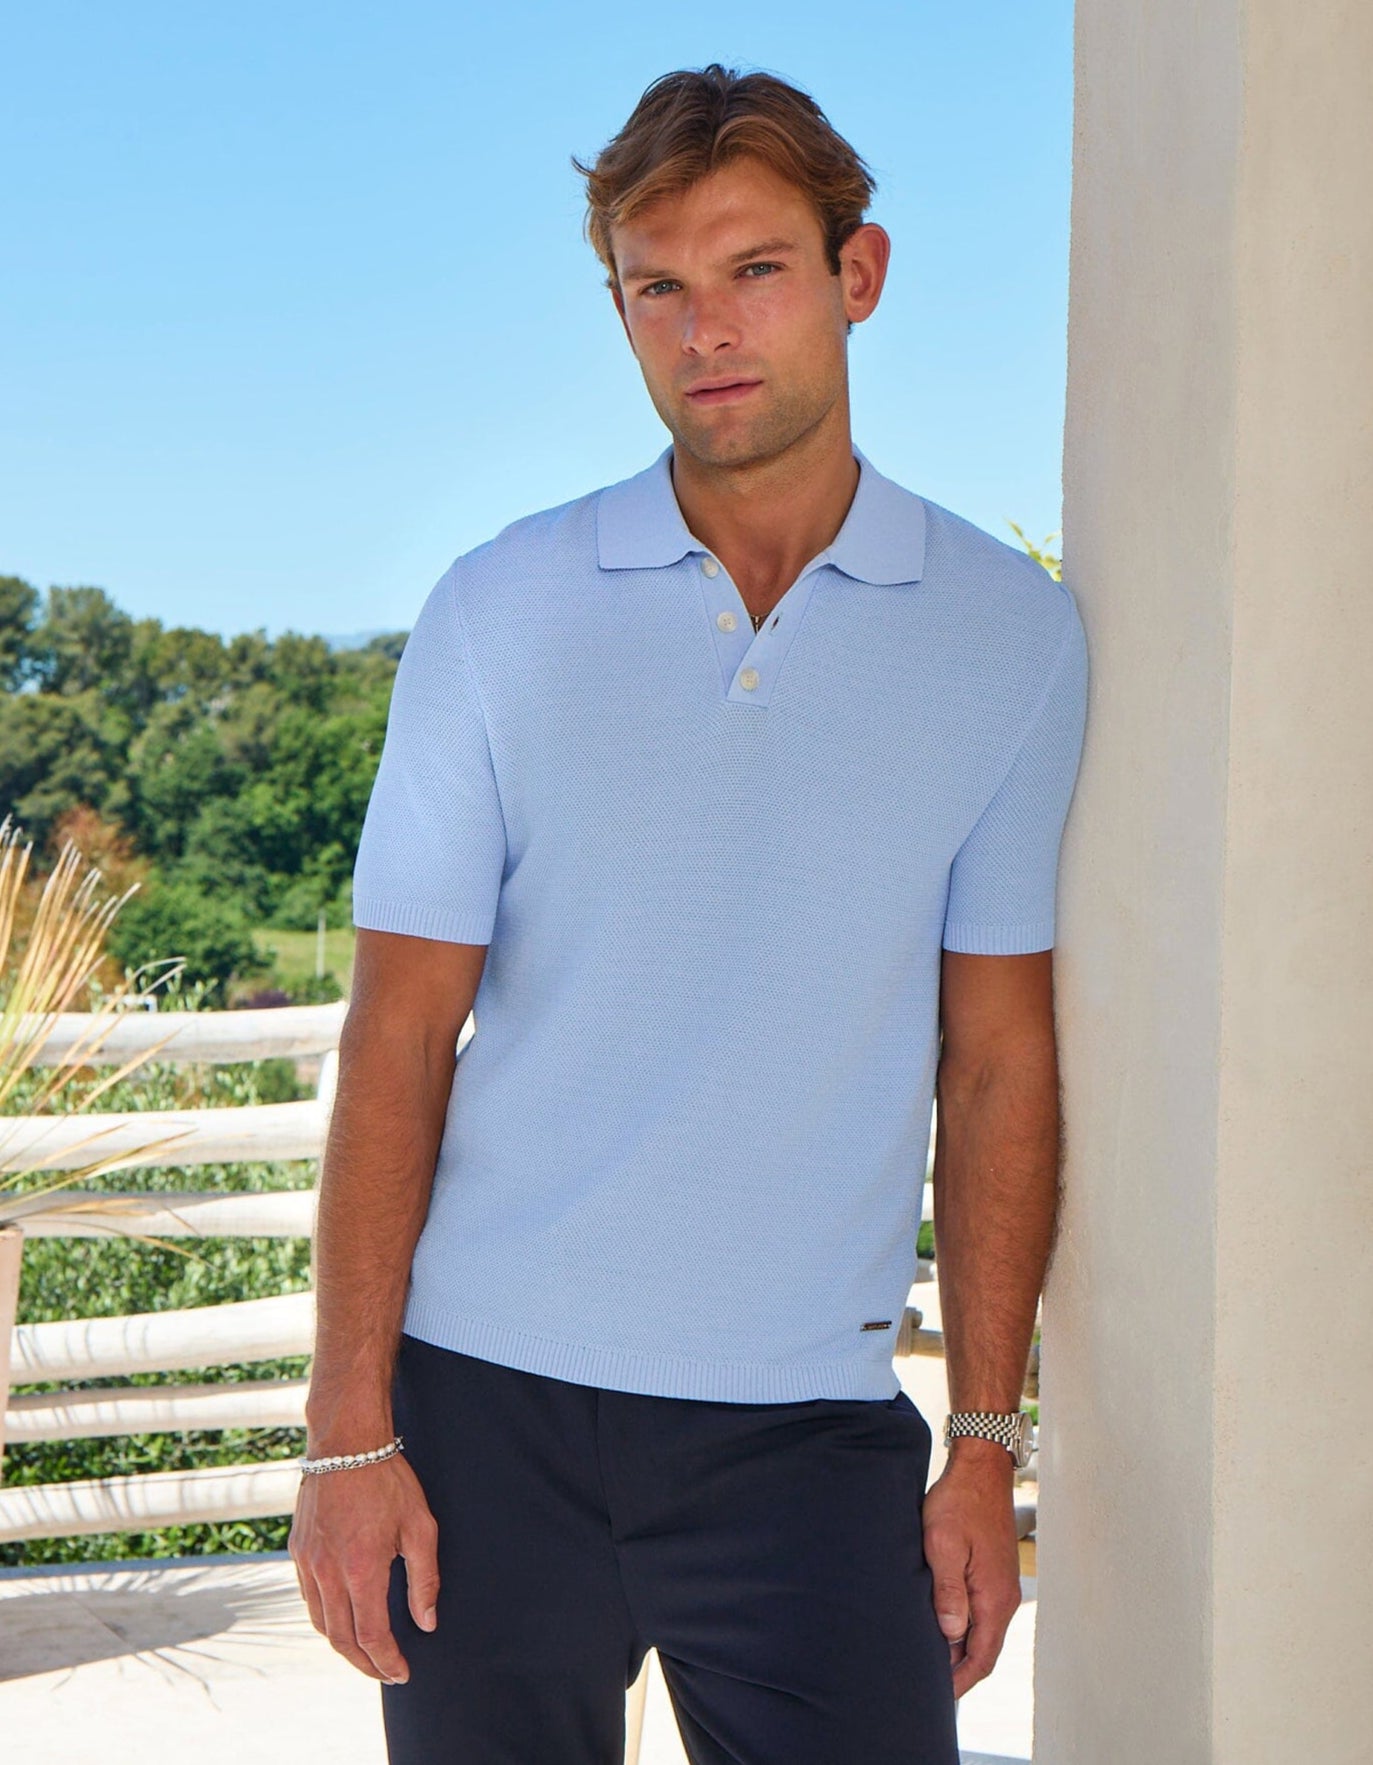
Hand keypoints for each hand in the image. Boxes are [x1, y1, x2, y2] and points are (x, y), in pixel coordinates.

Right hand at [289, 1450, 439, 1682]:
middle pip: (341, 1639)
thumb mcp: (420, 1526)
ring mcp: (308, 1562)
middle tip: (385, 1673)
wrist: (345, 1442)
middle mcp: (328, 1572)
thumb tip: (427, 1621)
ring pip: (320, 1623)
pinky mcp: (297, 1551)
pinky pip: (308, 1598)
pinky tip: (342, 1617)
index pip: (372, 1636)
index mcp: (361, 1569)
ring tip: (365, 1653)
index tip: (402, 1672)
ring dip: (342, 1645)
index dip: (387, 1662)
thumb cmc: (388, 1481)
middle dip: (365, 1664)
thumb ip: (424, 1579)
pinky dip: (325, 1618)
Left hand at [920, 1440, 1021, 1699]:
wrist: (980, 1469)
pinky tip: (940, 1623)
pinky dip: (963, 1626)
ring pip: (982, 1631)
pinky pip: (981, 1612)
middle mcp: (1004, 1598)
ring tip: (927, 1657)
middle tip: (924, 1681)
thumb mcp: (944, 1545)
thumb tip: (952, 1634)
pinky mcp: (993, 1573)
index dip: (959, 1680)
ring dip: (959, 1647)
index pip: (981, 1657)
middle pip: (983, 1650)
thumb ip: (949, 1591)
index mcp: (994, 1598)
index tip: (935, 1695)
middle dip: (957, 1670)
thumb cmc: (959, 1502)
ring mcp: (1001, 1586)